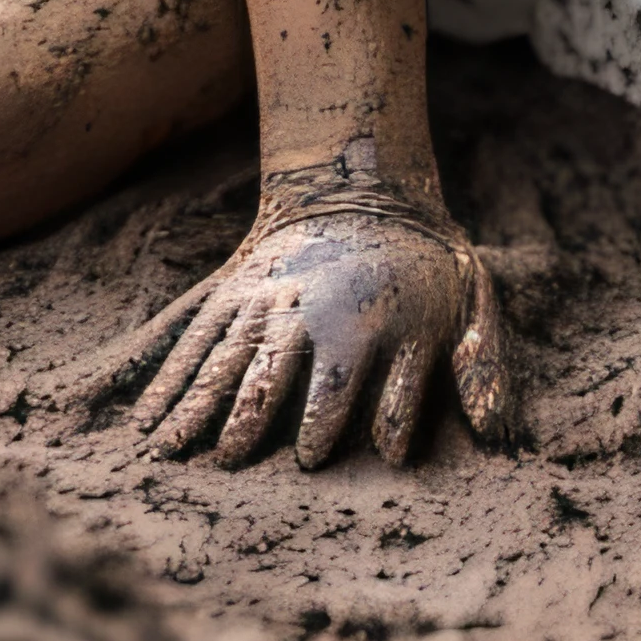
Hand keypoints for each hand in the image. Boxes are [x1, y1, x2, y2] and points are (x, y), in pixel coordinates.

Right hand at [106, 153, 517, 468]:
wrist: (362, 181)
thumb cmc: (425, 260)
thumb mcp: (472, 298)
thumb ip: (482, 363)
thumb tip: (495, 432)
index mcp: (365, 319)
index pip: (344, 382)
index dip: (326, 421)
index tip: (307, 457)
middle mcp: (308, 311)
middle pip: (274, 366)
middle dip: (250, 414)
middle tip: (229, 459)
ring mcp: (265, 299)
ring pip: (224, 353)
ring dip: (196, 402)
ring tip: (167, 449)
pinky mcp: (234, 293)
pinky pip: (196, 338)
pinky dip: (167, 378)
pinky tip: (145, 418)